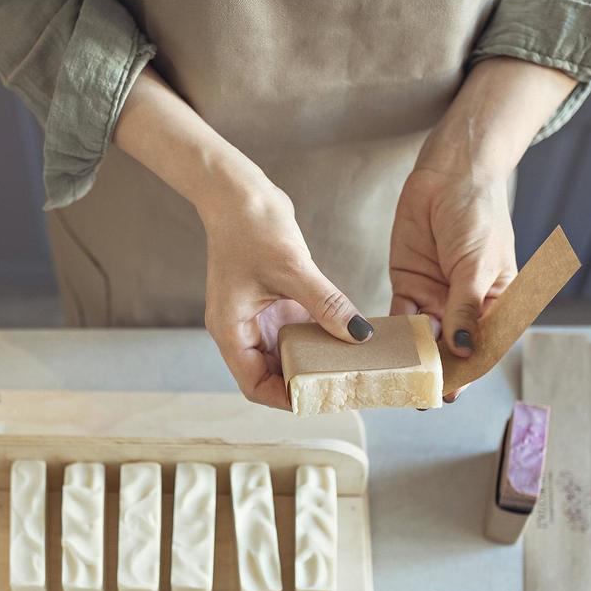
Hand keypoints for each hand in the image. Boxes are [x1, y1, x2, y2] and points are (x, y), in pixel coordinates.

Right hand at [201, 180, 371, 408]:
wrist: (238, 191)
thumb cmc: (251, 227)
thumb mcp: (292, 268)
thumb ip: (326, 304)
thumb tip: (359, 335)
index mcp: (231, 330)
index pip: (253, 384)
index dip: (284, 398)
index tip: (319, 398)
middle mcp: (241, 329)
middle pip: (270, 375)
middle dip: (303, 383)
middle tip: (341, 386)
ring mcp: (257, 316)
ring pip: (285, 354)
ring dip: (313, 361)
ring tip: (347, 367)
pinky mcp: (273, 301)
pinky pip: (296, 331)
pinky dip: (317, 337)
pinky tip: (343, 337)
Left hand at [389, 162, 516, 398]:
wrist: (449, 174)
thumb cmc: (478, 215)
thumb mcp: (477, 264)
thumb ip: (465, 308)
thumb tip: (461, 350)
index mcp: (496, 305)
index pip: (483, 347)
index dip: (467, 372)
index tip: (450, 392)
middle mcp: (465, 308)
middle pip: (450, 349)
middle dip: (434, 371)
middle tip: (416, 395)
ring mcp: (436, 297)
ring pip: (422, 338)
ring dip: (409, 357)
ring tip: (394, 378)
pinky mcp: (409, 285)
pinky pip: (399, 317)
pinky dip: (390, 334)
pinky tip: (380, 350)